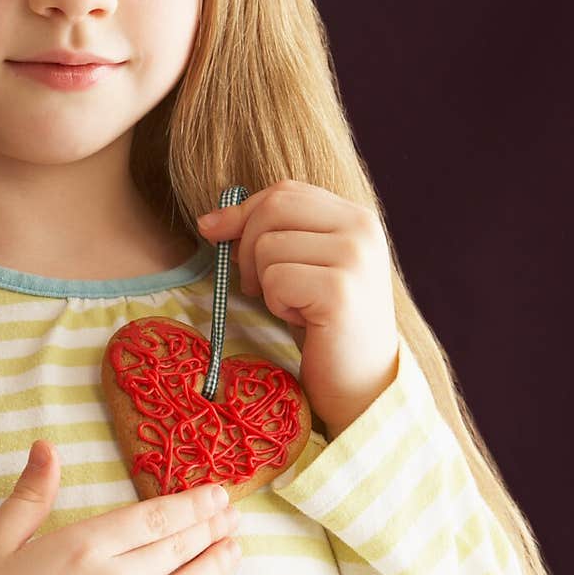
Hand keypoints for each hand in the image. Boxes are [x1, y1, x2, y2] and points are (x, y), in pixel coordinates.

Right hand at [0, 443, 242, 574]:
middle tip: (233, 516)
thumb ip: (31, 494)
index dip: (192, 504)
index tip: (217, 494)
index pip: (155, 517)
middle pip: (178, 548)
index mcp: (84, 547)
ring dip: (216, 567)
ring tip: (235, 550)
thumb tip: (47, 446)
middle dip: (211, 528)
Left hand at [197, 179, 398, 439]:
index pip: (285, 191)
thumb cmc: (325, 325)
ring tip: (296, 307)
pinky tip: (304, 322)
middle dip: (247, 246)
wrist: (363, 383)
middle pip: (273, 208)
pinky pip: (275, 280)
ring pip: (267, 246)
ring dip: (267, 284)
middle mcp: (362, 228)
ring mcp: (355, 257)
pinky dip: (277, 305)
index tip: (213, 232)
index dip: (243, 211)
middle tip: (257, 286)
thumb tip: (210, 221)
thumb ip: (273, 234)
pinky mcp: (339, 290)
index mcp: (356, 217)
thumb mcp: (302, 267)